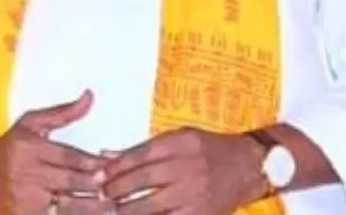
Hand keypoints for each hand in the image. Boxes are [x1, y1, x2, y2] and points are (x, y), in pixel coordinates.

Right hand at [0, 92, 109, 214]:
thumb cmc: (8, 148)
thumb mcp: (31, 124)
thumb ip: (63, 113)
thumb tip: (90, 96)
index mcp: (29, 148)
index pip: (65, 156)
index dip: (89, 162)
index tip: (107, 166)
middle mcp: (26, 174)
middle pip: (66, 181)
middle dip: (91, 185)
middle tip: (110, 187)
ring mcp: (23, 200)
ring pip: (62, 206)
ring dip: (87, 207)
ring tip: (108, 207)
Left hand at [96, 128, 265, 214]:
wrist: (248, 166)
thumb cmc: (208, 149)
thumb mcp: (178, 137)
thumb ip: (142, 148)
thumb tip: (105, 156)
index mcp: (180, 144)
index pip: (138, 156)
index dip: (114, 168)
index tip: (96, 176)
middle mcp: (188, 167)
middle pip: (143, 180)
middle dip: (116, 190)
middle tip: (99, 196)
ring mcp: (196, 193)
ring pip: (153, 205)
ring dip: (127, 210)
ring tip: (111, 211)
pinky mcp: (201, 214)